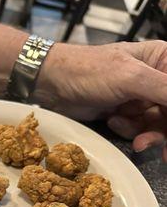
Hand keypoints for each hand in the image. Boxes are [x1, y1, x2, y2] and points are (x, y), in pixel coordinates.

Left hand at [36, 41, 166, 160]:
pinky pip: (139, 129)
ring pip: (159, 124)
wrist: (51, 83)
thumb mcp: (132, 78)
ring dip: (145, 132)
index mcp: (163, 60)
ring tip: (125, 128)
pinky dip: (128, 130)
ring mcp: (140, 97)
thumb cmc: (88, 72)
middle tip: (153, 146)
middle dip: (164, 130)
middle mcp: (156, 78)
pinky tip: (112, 120)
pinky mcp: (124, 113)